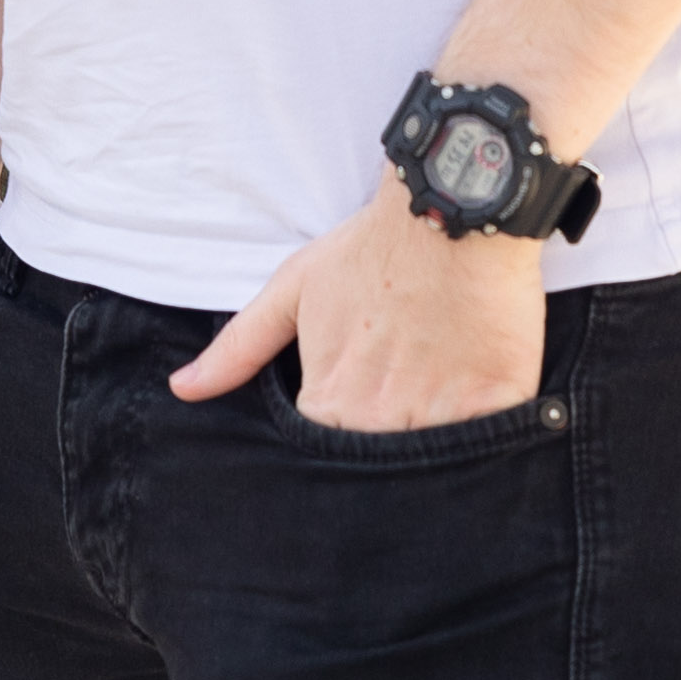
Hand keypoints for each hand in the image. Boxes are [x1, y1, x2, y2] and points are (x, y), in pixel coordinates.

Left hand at [169, 175, 547, 433]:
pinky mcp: (497, 404)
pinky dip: (487, 443)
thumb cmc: (370, 249)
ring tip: (439, 407)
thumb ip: (240, 348)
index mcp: (329, 398)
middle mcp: (380, 416)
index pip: (324, 453)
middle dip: (383, 451)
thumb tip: (183, 389)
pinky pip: (490, 449)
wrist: (451, 210)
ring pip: (431, 469)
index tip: (357, 410)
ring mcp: (440, 415)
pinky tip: (483, 418)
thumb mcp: (293, 289)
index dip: (339, 439)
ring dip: (433, 457)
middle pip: (377, 468)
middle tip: (402, 405)